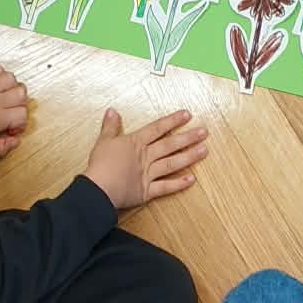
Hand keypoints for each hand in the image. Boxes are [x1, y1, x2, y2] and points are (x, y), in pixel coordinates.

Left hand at [0, 66, 29, 159]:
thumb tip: (14, 143)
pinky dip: (1, 76)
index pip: (22, 115)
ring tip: (5, 97)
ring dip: (12, 88)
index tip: (11, 128)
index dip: (20, 123)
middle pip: (22, 94)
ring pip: (13, 80)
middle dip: (20, 104)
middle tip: (11, 112)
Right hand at [83, 108, 208, 210]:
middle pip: (170, 144)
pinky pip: (166, 187)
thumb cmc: (99, 165)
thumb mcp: (103, 141)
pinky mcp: (147, 191)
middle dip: (188, 137)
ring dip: (189, 157)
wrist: (98, 189)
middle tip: (204, 132)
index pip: (158, 128)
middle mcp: (146, 157)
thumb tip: (112, 111)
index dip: (173, 121)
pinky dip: (178, 184)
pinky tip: (191, 180)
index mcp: (136, 143)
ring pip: (172, 163)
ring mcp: (148, 174)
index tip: (187, 115)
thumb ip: (110, 126)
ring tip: (204, 151)